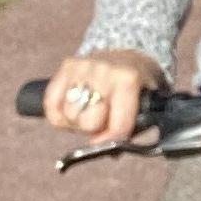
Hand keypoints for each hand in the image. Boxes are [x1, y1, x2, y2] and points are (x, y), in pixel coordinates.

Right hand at [40, 49, 164, 145]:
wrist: (131, 55)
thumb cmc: (139, 85)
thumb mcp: (148, 103)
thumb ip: (132, 127)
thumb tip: (98, 145)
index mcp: (129, 79)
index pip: (117, 125)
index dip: (115, 138)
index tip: (115, 138)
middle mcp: (104, 70)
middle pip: (88, 123)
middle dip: (95, 128)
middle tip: (104, 118)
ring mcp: (83, 66)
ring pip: (68, 116)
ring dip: (77, 120)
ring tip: (90, 110)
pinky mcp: (67, 66)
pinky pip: (51, 104)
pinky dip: (59, 114)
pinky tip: (74, 108)